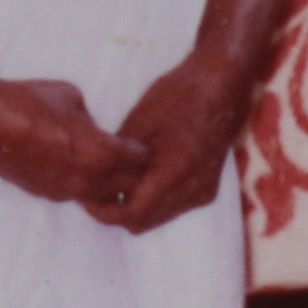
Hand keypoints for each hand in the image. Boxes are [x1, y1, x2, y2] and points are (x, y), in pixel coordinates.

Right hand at [0, 75, 148, 208]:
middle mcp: (87, 181)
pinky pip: (75, 194)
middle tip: (132, 157)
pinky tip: (73, 164)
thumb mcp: (71, 97)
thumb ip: (89, 118)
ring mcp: (64, 192)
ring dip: (108, 184)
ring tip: (106, 164)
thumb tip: (91, 126)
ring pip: (101, 197)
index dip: (143, 150)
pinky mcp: (43, 194)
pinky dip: (82, 184)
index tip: (141, 140)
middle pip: (127, 188)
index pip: (140, 162)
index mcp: (101, 154)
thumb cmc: (27, 102)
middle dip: (133, 173)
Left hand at [98, 52, 253, 233]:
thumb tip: (95, 183)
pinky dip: (152, 200)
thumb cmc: (177, 96)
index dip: (105, 212)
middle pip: (144, 222)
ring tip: (115, 181)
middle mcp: (194, 189)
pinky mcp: (206, 189)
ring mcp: (203, 192)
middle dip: (116, 211)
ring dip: (135, 206)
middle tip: (94, 191)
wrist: (220, 86)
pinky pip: (171, 208)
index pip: (133, 213)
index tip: (86, 199)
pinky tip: (139, 177)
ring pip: (157, 217)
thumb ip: (119, 161)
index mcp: (176, 170)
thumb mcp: (139, 123)